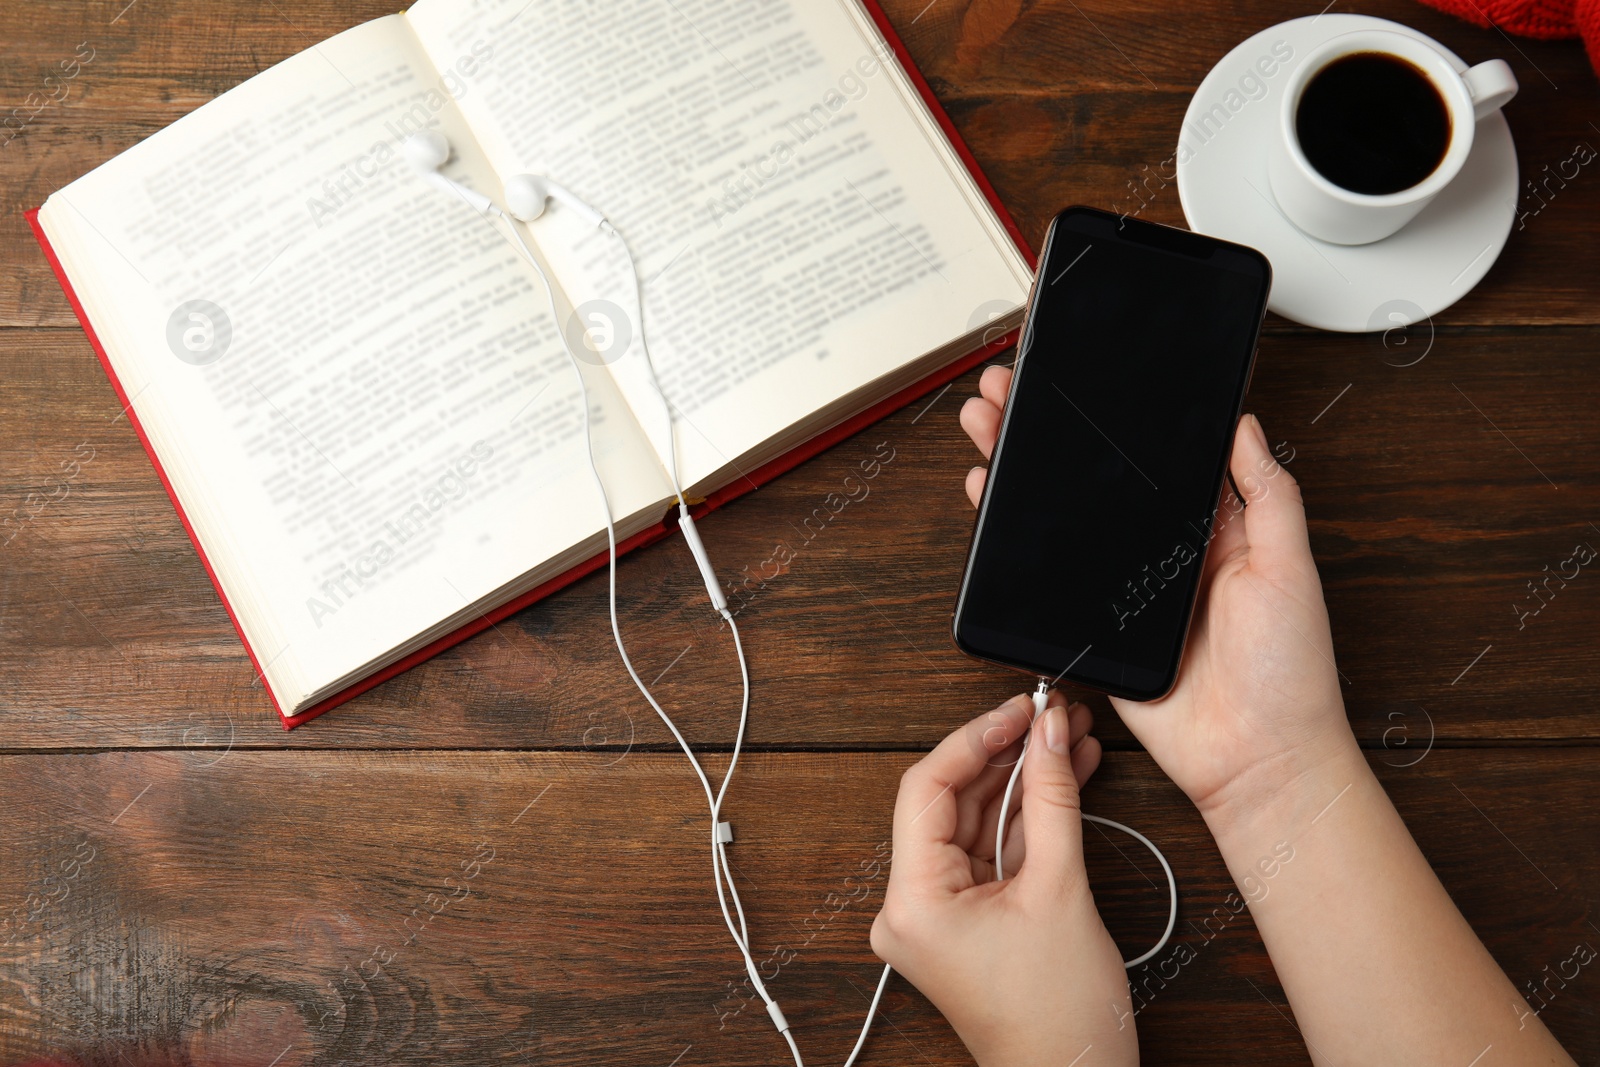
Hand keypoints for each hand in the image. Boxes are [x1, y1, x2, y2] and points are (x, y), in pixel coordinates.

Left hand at [870, 693, 1136, 1065]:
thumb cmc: (1059, 1017)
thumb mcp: (1060, 888)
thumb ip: (1051, 799)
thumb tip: (1047, 735)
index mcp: (912, 901)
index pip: (927, 788)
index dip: (975, 738)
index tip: (1018, 710)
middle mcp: (910, 907)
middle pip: (952, 801)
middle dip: (1007, 755)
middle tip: (1051, 716)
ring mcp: (936, 915)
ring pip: (974, 821)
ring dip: (1021, 781)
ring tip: (1066, 738)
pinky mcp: (964, 920)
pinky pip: (988, 851)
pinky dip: (1024, 818)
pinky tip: (1062, 779)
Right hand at [959, 365, 1357, 823]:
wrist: (1257, 760)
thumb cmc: (1289, 674)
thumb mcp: (1290, 568)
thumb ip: (1269, 496)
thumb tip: (1246, 427)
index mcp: (1212, 532)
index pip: (1153, 460)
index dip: (1114, 420)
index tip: (1082, 381)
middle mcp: (1161, 557)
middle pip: (1093, 482)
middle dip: (1047, 434)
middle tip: (1008, 391)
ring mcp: (1123, 593)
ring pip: (1061, 524)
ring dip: (1020, 477)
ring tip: (987, 431)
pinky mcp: (1095, 631)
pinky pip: (1047, 583)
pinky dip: (1012, 546)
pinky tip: (989, 505)